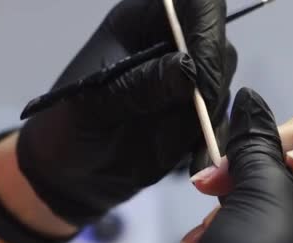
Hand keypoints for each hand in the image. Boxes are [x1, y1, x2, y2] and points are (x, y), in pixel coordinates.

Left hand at [54, 0, 236, 172]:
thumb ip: (140, 85)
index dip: (207, 28)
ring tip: (186, 147)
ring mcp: (187, 82)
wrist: (73, 175)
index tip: (201, 72)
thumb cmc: (68, 128)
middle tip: (200, 116)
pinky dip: (214, 143)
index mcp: (142, 23)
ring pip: (224, 86)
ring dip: (212, 117)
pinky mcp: (197, 115)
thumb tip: (189, 70)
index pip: (194, 4)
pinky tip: (197, 164)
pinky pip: (221, 122)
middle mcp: (172, 46)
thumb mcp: (95, 104)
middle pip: (218, 45)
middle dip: (213, 82)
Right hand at [148, 88, 292, 242]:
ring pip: (286, 238)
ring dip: (247, 221)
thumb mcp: (268, 189)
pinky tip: (225, 241)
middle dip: (255, 196)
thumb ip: (262, 144)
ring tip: (214, 218)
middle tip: (216, 188)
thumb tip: (251, 105)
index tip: (240, 160)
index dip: (274, 164)